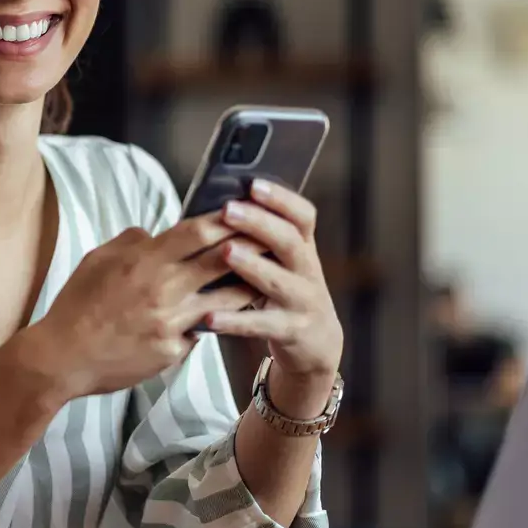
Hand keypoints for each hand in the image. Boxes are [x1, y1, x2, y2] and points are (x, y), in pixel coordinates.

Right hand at [21, 212, 258, 403]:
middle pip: (222, 261)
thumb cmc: (76, 305)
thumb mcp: (96, 260)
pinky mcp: (173, 351)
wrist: (62, 357)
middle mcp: (163, 290)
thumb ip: (130, 242)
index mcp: (143, 262)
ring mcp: (171, 322)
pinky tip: (229, 316)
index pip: (196, 232)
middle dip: (251, 246)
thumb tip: (154, 234)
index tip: (245, 212)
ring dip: (248, 286)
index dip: (226, 220)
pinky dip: (215, 320)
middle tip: (271, 237)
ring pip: (226, 299)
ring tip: (265, 277)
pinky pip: (203, 331)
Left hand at [199, 180, 344, 410]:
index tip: (254, 184)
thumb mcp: (281, 262)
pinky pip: (261, 325)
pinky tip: (210, 317)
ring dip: (250, 265)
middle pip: (289, 242)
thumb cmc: (284, 291)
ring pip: (277, 281)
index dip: (282, 199)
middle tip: (228, 210)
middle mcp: (307, 271)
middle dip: (259, 223)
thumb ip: (260, 239)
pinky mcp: (291, 331)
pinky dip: (235, 321)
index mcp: (303, 248)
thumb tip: (218, 206)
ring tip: (225, 252)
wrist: (317, 343)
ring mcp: (302, 301)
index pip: (302, 216)